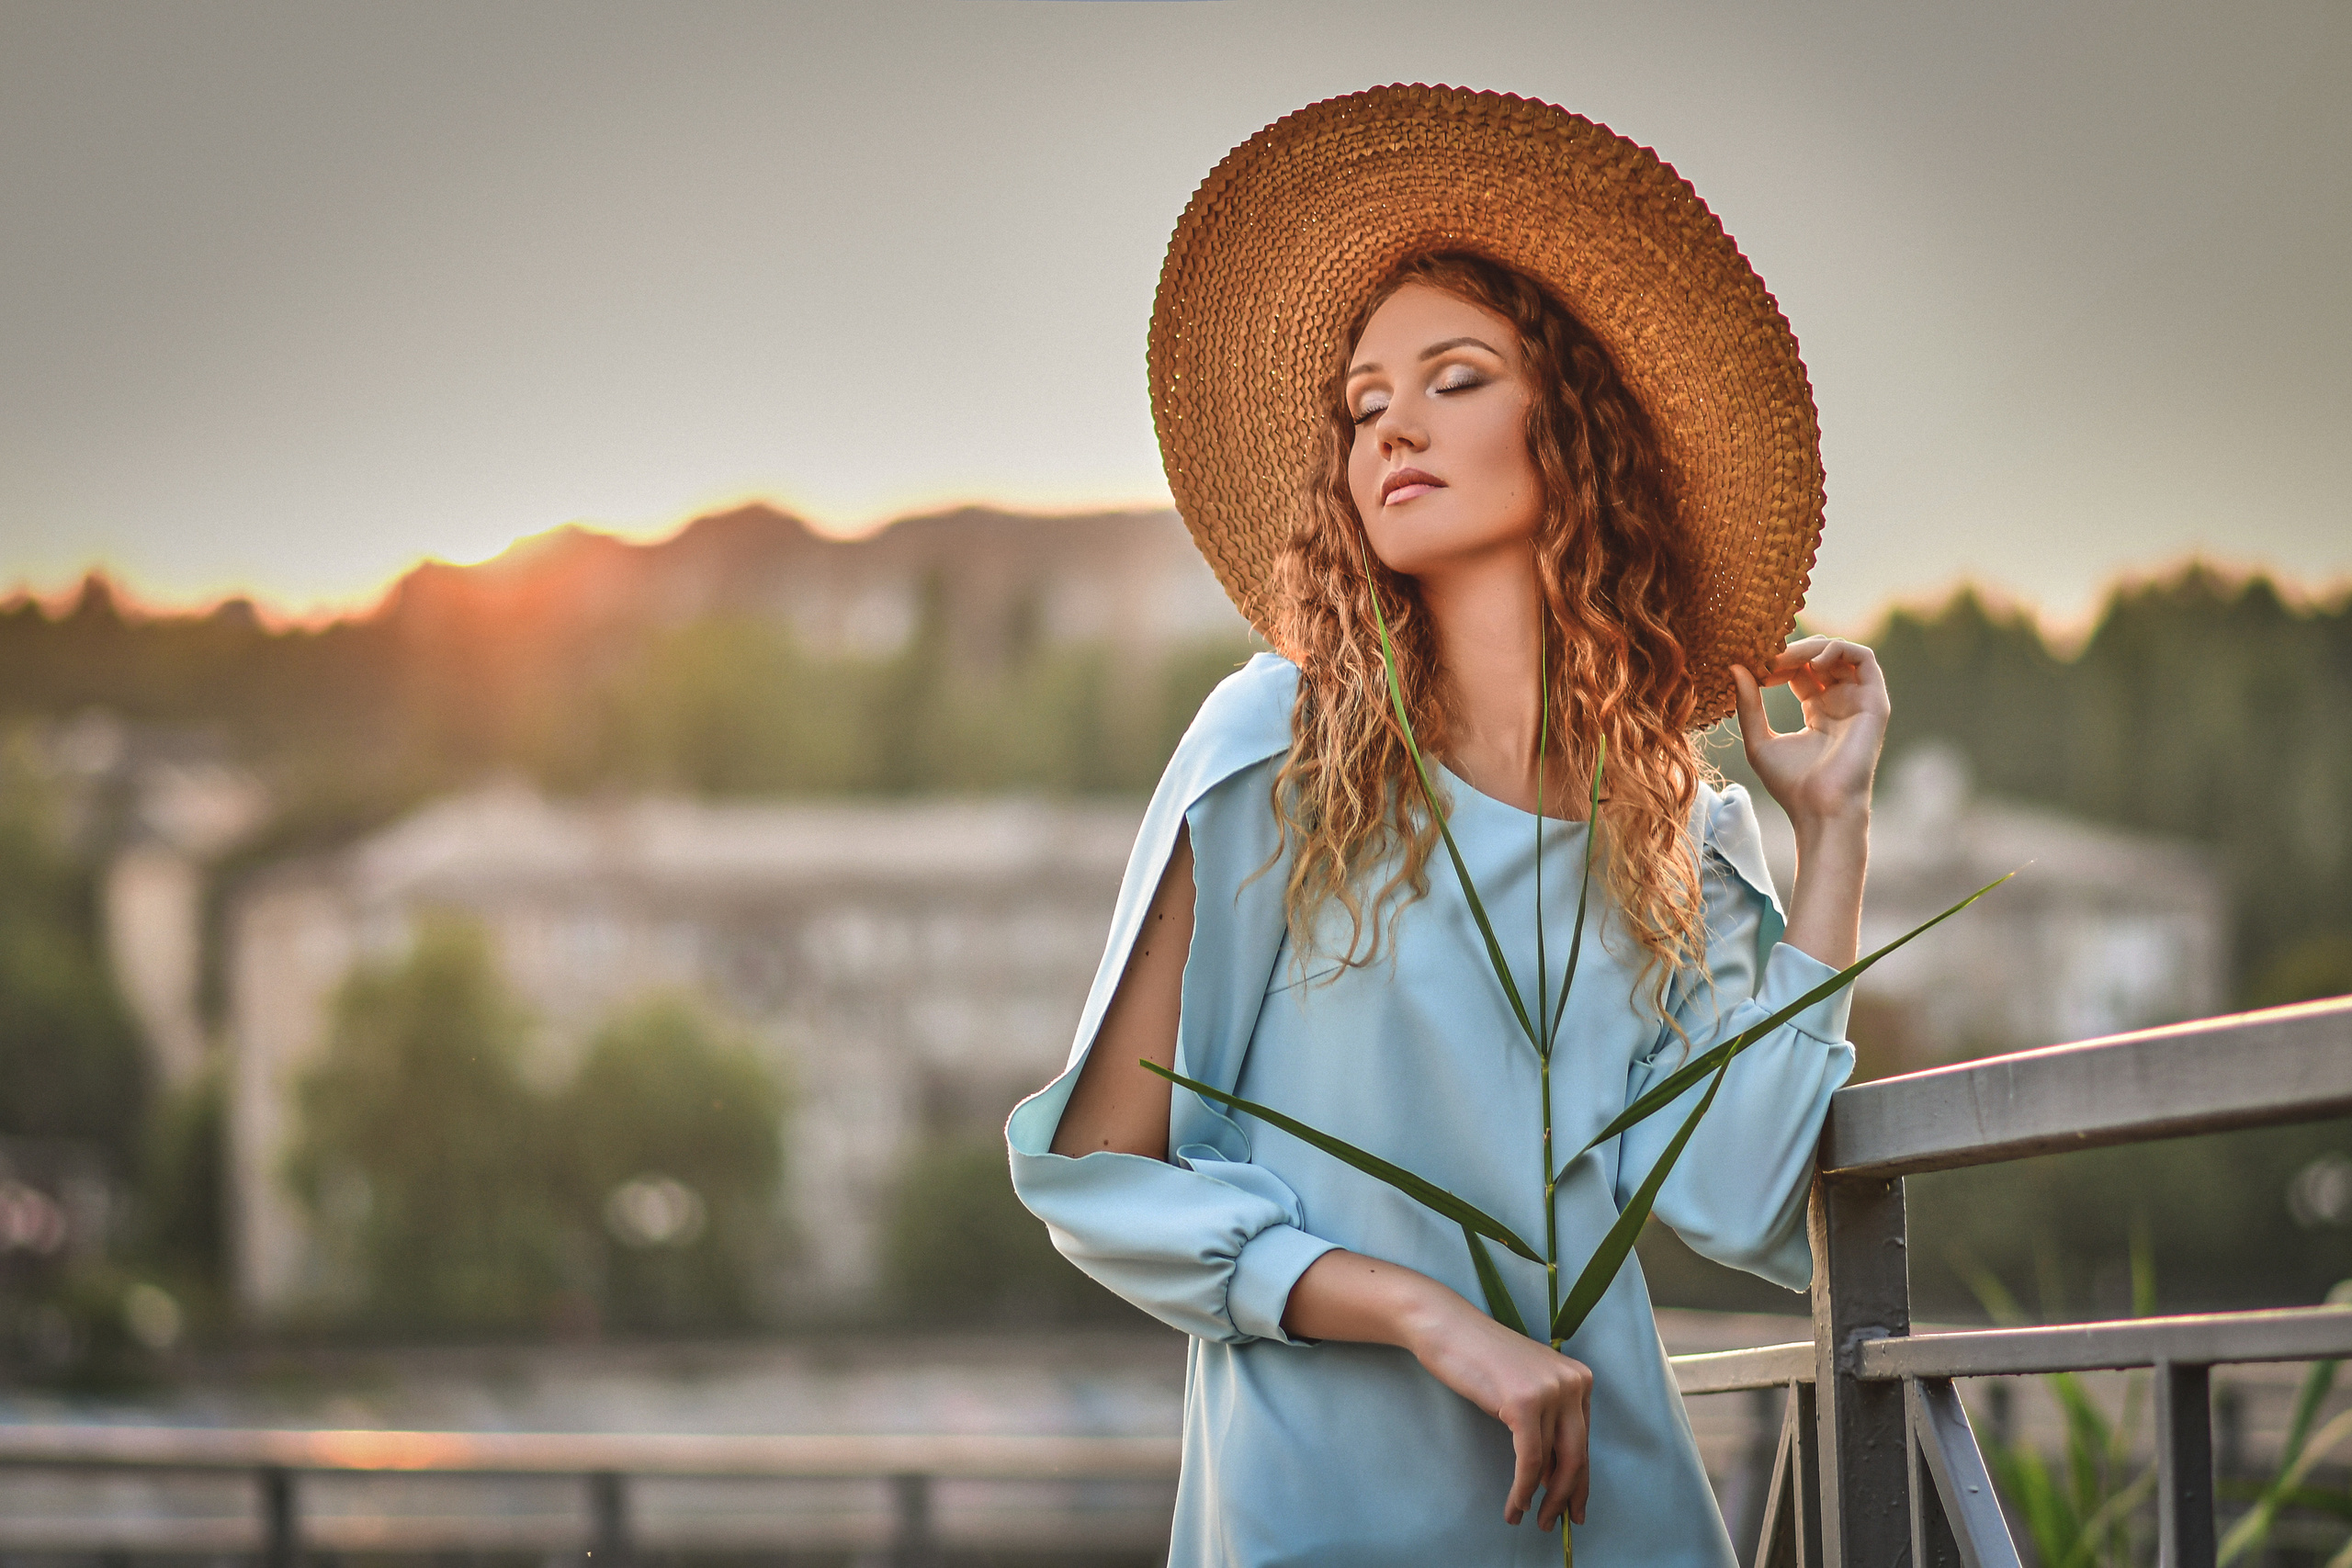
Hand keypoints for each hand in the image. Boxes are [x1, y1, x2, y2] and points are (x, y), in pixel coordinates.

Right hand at [1401, 1294, 1592, 1530]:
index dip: (1580, 1481)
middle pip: (1578, 1456)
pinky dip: (1523, 1488)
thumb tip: (1554, 1477)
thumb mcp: (1525, 1390)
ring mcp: (1550, 1391)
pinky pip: (1529, 1460)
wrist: (1448, 1328)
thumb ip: (1546, 1426)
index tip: (1575, 1507)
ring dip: (1540, 1498)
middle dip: (1568, 1496)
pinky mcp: (1524, 1402)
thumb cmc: (1480, 1360)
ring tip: (1529, 1518)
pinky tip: (1515, 1505)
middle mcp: (1573, 1383)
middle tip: (1555, 1522)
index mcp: (1580, 1379)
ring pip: (1554, 1462)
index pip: (1584, 1441)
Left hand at [1730, 637, 1889, 831]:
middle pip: (1819, 658)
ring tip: (1786, 659)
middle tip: (1765, 657)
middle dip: (1790, 651)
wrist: (1820, 808)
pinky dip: (1838, 649)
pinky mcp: (1874, 702)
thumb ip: (1748, 705)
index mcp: (1817, 711)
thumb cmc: (1791, 784)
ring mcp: (1858, 701)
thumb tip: (1735, 667)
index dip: (1776, 662)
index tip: (1752, 667)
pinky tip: (1813, 663)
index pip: (1799, 671)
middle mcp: (1840, 703)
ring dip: (1811, 647)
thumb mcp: (1758, 741)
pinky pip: (1864, 658)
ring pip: (1840, 652)